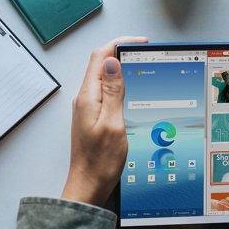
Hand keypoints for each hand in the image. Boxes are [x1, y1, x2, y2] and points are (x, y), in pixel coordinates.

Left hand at [61, 36, 147, 206]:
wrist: (88, 185)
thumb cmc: (100, 161)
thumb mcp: (113, 123)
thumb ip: (112, 91)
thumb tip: (112, 62)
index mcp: (88, 97)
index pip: (100, 57)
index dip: (119, 44)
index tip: (139, 42)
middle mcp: (84, 99)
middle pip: (100, 63)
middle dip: (121, 52)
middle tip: (144, 51)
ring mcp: (87, 107)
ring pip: (103, 76)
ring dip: (120, 67)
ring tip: (140, 64)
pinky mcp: (92, 115)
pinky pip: (104, 91)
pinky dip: (118, 83)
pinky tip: (130, 87)